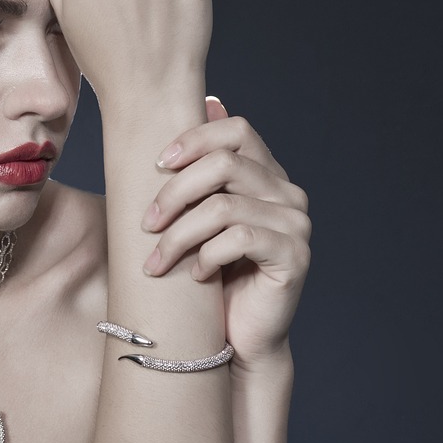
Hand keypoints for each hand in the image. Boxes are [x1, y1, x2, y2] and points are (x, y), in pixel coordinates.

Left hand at [140, 97, 310, 364]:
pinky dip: (207, 255)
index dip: (193, 139)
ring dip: (179, 234)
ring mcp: (296, 224)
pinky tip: (196, 275)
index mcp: (267, 175)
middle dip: (174, 191)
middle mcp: (288, 193)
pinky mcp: (294, 256)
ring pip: (224, 205)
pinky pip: (240, 238)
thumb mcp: (196, 217)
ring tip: (157, 262)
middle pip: (224, 164)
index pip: (236, 130)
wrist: (236, 342)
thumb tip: (208, 101)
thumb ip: (201, 168)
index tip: (156, 165)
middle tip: (146, 224)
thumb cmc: (210, 277)